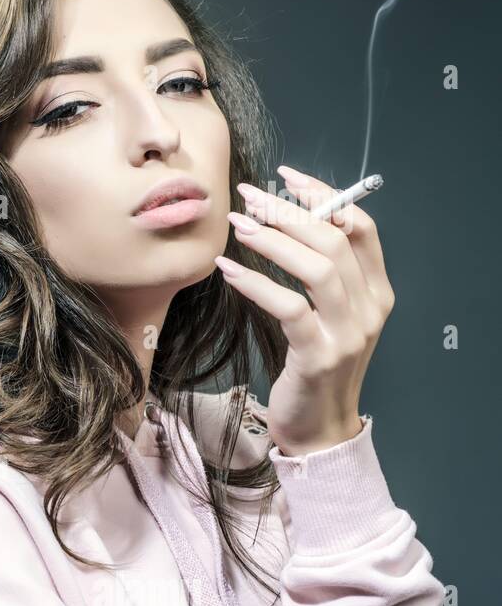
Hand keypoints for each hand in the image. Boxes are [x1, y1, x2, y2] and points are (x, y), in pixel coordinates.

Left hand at [214, 165, 394, 456]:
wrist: (319, 429)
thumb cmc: (315, 365)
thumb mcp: (329, 315)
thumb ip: (320, 274)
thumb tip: (282, 221)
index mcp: (377, 291)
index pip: (360, 227)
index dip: (325, 196)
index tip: (286, 177)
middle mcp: (370, 308)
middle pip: (334, 241)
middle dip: (289, 212)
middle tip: (248, 197)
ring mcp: (348, 333)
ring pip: (317, 269)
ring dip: (273, 241)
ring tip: (237, 225)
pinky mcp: (319, 356)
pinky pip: (289, 308)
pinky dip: (257, 283)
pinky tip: (228, 269)